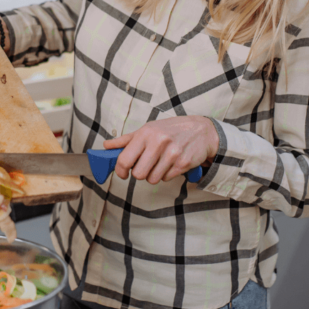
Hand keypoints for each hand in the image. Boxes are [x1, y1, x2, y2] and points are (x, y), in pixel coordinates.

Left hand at [103, 117, 219, 183]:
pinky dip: (167, 174)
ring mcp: (172, 153)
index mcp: (146, 133)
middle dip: (140, 173)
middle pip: (138, 174)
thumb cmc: (171, 129)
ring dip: (154, 175)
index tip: (123, 173)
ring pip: (153, 179)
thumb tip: (107, 146)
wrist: (201, 130)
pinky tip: (171, 163)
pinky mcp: (183, 163)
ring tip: (160, 163)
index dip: (120, 171)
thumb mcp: (148, 129)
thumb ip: (126, 140)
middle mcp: (158, 142)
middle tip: (146, 165)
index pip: (124, 159)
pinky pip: (166, 178)